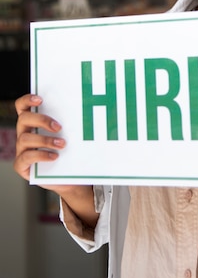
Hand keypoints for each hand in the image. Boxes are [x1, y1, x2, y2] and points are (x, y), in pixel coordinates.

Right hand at [14, 94, 98, 228]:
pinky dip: (41, 155)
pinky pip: (26, 157)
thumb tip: (96, 106)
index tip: (40, 99)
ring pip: (25, 138)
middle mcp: (25, 133)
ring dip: (45, 139)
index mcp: (33, 122)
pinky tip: (54, 156)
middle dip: (42, 120)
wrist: (71, 178)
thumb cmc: (71, 152)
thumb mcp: (73, 135)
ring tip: (62, 144)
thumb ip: (74, 121)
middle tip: (59, 126)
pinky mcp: (22, 165)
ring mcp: (22, 149)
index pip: (22, 106)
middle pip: (24, 119)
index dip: (27, 100)